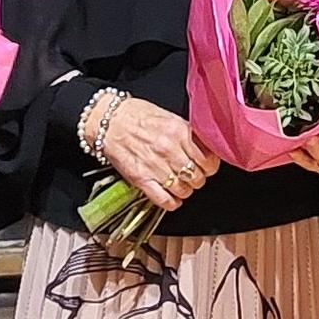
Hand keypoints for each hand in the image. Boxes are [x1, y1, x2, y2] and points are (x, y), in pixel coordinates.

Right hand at [97, 97, 215, 214]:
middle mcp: (170, 150)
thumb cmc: (135, 115)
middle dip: (198, 178)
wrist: (108, 120)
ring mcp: (156, 166)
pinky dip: (172, 203)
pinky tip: (173, 199)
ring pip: (183, 190)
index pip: (208, 159)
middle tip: (193, 175)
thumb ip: (187, 133)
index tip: (207, 166)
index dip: (210, 166)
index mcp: (180, 132)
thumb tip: (204, 148)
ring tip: (182, 185)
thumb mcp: (169, 116)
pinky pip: (164, 199)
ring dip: (185, 190)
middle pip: (197, 176)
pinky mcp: (141, 179)